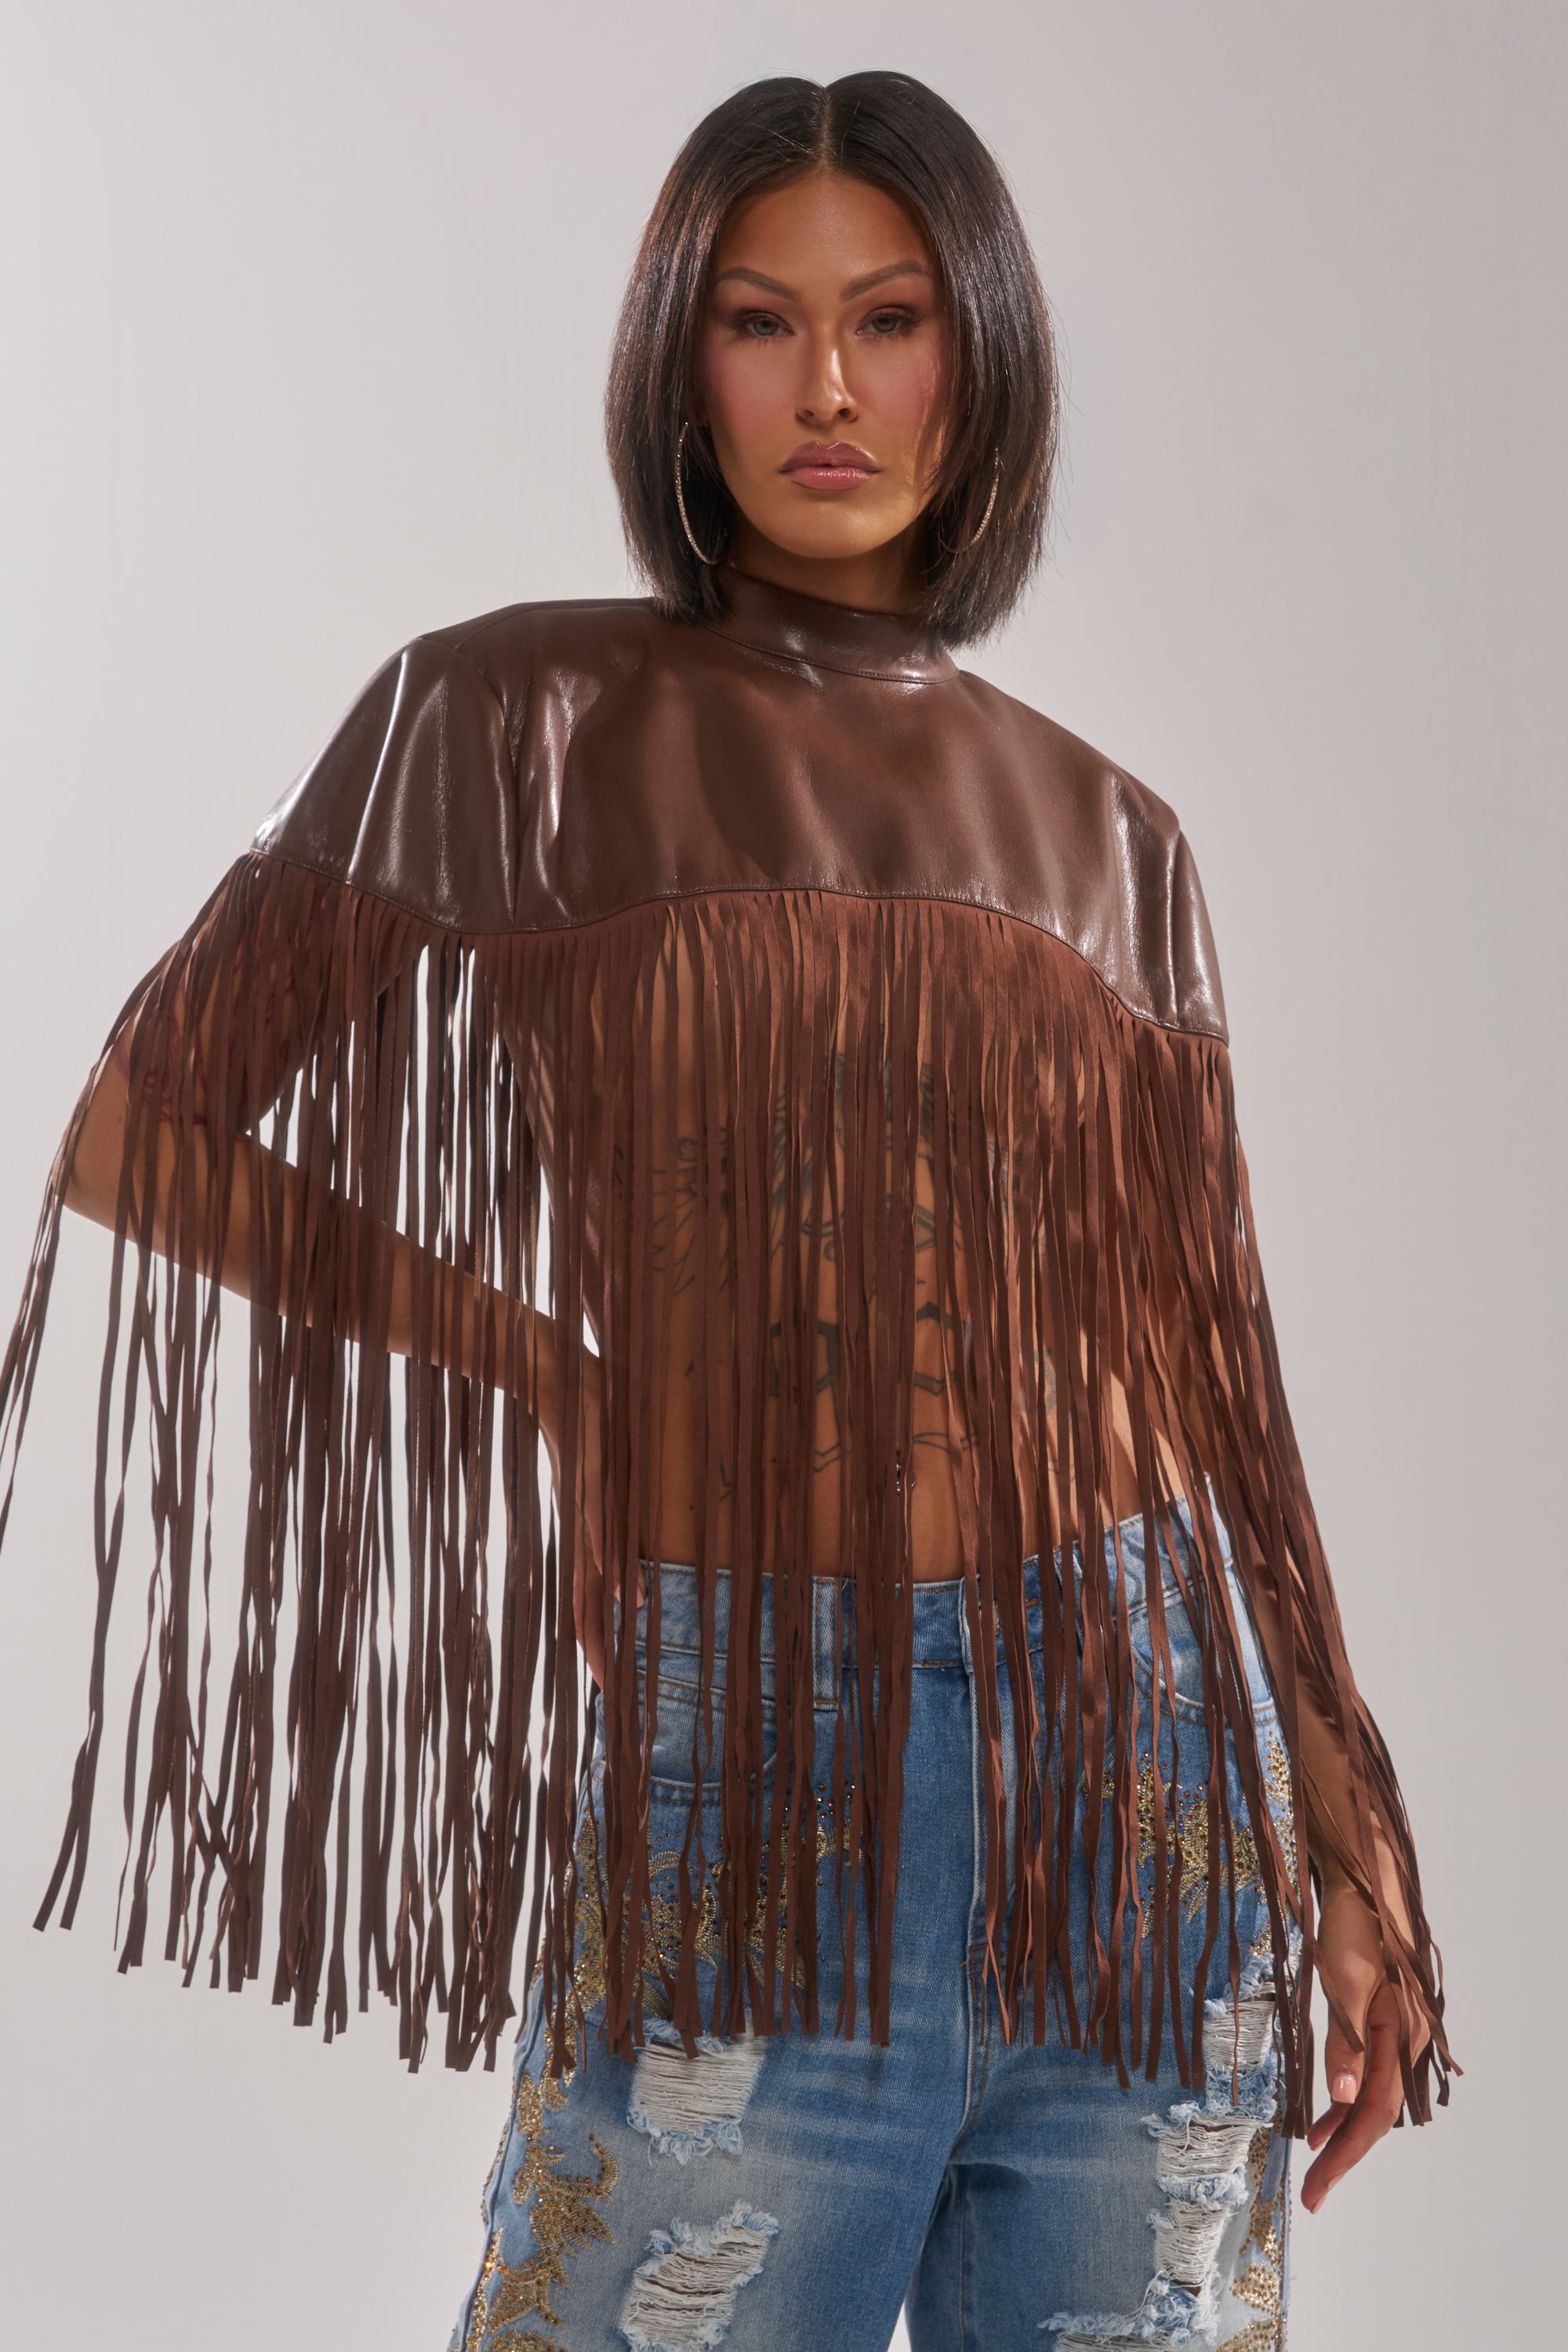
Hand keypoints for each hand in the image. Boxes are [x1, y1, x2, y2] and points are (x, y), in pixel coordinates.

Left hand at [534, 1342, 640, 1688]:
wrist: (540, 1359)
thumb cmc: (573, 1404)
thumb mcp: (599, 1455)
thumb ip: (611, 1491)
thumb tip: (625, 1519)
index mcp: (581, 1518)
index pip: (586, 1586)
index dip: (592, 1628)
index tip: (600, 1673)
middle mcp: (579, 1515)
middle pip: (584, 1589)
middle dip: (593, 1638)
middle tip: (600, 1685)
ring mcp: (582, 1494)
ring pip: (589, 1563)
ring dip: (599, 1608)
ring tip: (607, 1649)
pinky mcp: (585, 1466)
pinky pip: (597, 1515)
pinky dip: (604, 1549)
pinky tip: (613, 1579)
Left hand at [1301, 1865, 1429, 2212]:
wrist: (1364, 1884)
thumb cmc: (1356, 1927)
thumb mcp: (1343, 1984)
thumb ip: (1345, 2042)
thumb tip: (1343, 2098)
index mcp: (1402, 2037)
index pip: (1374, 2114)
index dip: (1345, 2155)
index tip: (1317, 2189)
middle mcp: (1406, 2043)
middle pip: (1377, 2114)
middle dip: (1345, 2154)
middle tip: (1314, 2192)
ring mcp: (1395, 2034)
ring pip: (1372, 2097)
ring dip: (1344, 2129)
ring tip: (1314, 2158)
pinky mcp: (1380, 2023)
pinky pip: (1368, 2074)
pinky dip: (1345, 2099)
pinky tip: (1325, 2112)